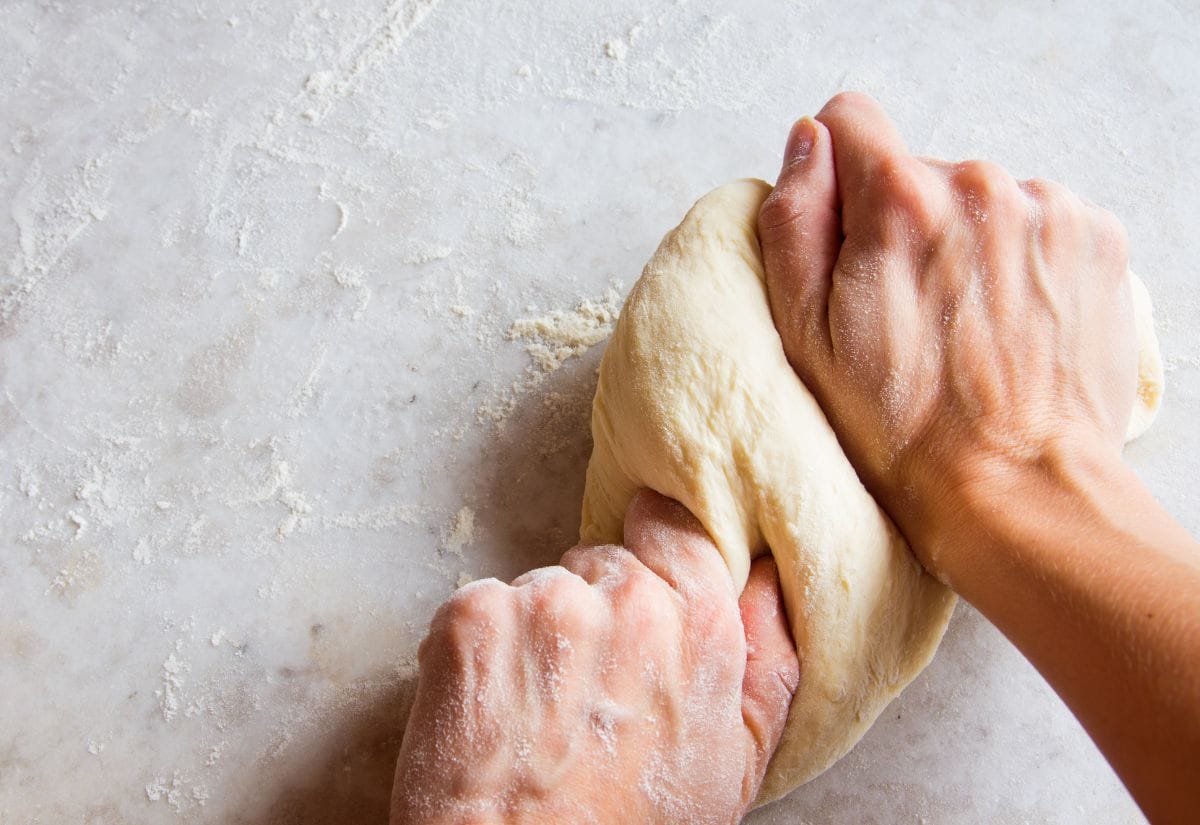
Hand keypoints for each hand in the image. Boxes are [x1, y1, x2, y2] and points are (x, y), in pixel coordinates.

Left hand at [390, 491, 799, 824]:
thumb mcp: (733, 762)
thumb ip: (769, 660)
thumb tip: (769, 577)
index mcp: (699, 625)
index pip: (672, 526)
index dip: (650, 553)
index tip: (633, 594)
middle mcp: (626, 599)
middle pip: (601, 561)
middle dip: (593, 611)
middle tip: (585, 691)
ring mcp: (545, 604)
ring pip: (540, 584)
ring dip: (535, 631)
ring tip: (537, 711)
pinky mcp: (474, 617)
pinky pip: (480, 603)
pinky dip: (480, 646)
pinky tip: (492, 708)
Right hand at [758, 92, 1137, 577]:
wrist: (1018, 488)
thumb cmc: (901, 426)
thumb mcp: (805, 335)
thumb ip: (794, 220)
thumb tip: (807, 142)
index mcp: (902, 203)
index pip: (848, 118)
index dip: (834, 177)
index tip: (845, 237)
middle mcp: (982, 186)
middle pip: (916, 168)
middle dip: (900, 223)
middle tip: (902, 311)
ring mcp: (1048, 209)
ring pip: (975, 196)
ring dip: (961, 241)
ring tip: (958, 325)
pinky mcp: (1093, 237)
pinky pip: (1030, 219)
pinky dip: (1012, 258)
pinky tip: (1003, 322)